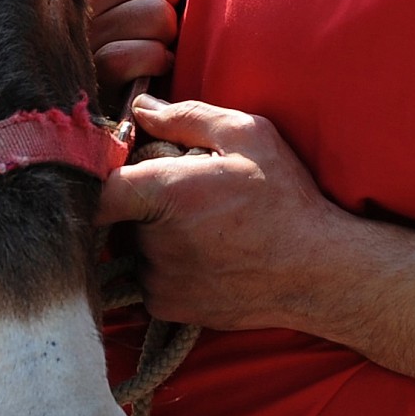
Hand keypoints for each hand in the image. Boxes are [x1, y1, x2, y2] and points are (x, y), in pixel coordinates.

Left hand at [96, 94, 343, 330]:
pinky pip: (148, 276)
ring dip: (155, 233)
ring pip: (134, 245)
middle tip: (188, 193)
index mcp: (165, 192)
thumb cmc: (285, 198)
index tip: (116, 168)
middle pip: (119, 211)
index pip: (96, 186)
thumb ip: (185, 116)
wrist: (318, 271)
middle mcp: (153, 241)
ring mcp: (158, 279)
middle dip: (142, 200)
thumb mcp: (247, 135)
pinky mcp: (167, 307)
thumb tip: (139, 108)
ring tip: (205, 226)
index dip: (96, 173)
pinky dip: (167, 264)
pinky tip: (208, 254)